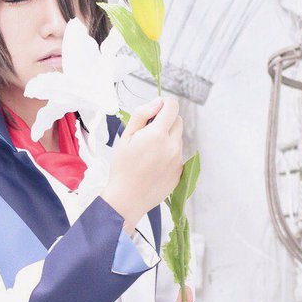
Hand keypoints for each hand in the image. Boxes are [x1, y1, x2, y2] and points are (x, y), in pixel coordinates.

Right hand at [102, 96, 182, 230]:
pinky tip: (153, 166)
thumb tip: (157, 102)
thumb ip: (141, 115)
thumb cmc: (122, 167)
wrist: (127, 199)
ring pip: (178, 139)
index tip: (155, 112)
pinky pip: (177, 156)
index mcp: (158, 134)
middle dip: (166, 122)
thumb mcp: (126, 137)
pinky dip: (168, 155)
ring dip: (167, 140)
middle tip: (148, 134)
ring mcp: (178, 160)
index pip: (172, 106)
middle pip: (178, 121)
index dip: (163, 105)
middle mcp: (172, 145)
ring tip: (149, 154)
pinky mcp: (180, 172)